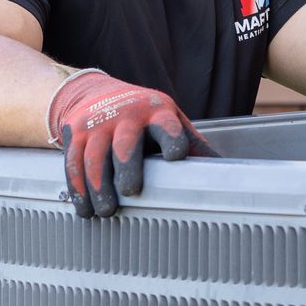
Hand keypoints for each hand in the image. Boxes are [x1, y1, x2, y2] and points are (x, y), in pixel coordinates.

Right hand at [48, 69, 213, 219]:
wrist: (97, 94)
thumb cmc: (145, 118)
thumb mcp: (172, 123)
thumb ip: (195, 148)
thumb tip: (232, 179)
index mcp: (158, 113)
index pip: (168, 126)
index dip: (173, 140)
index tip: (175, 158)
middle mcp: (126, 115)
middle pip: (126, 143)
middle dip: (128, 167)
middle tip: (131, 192)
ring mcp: (98, 123)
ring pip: (95, 156)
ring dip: (98, 186)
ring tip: (105, 212)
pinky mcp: (76, 132)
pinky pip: (73, 161)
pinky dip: (77, 187)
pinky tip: (84, 208)